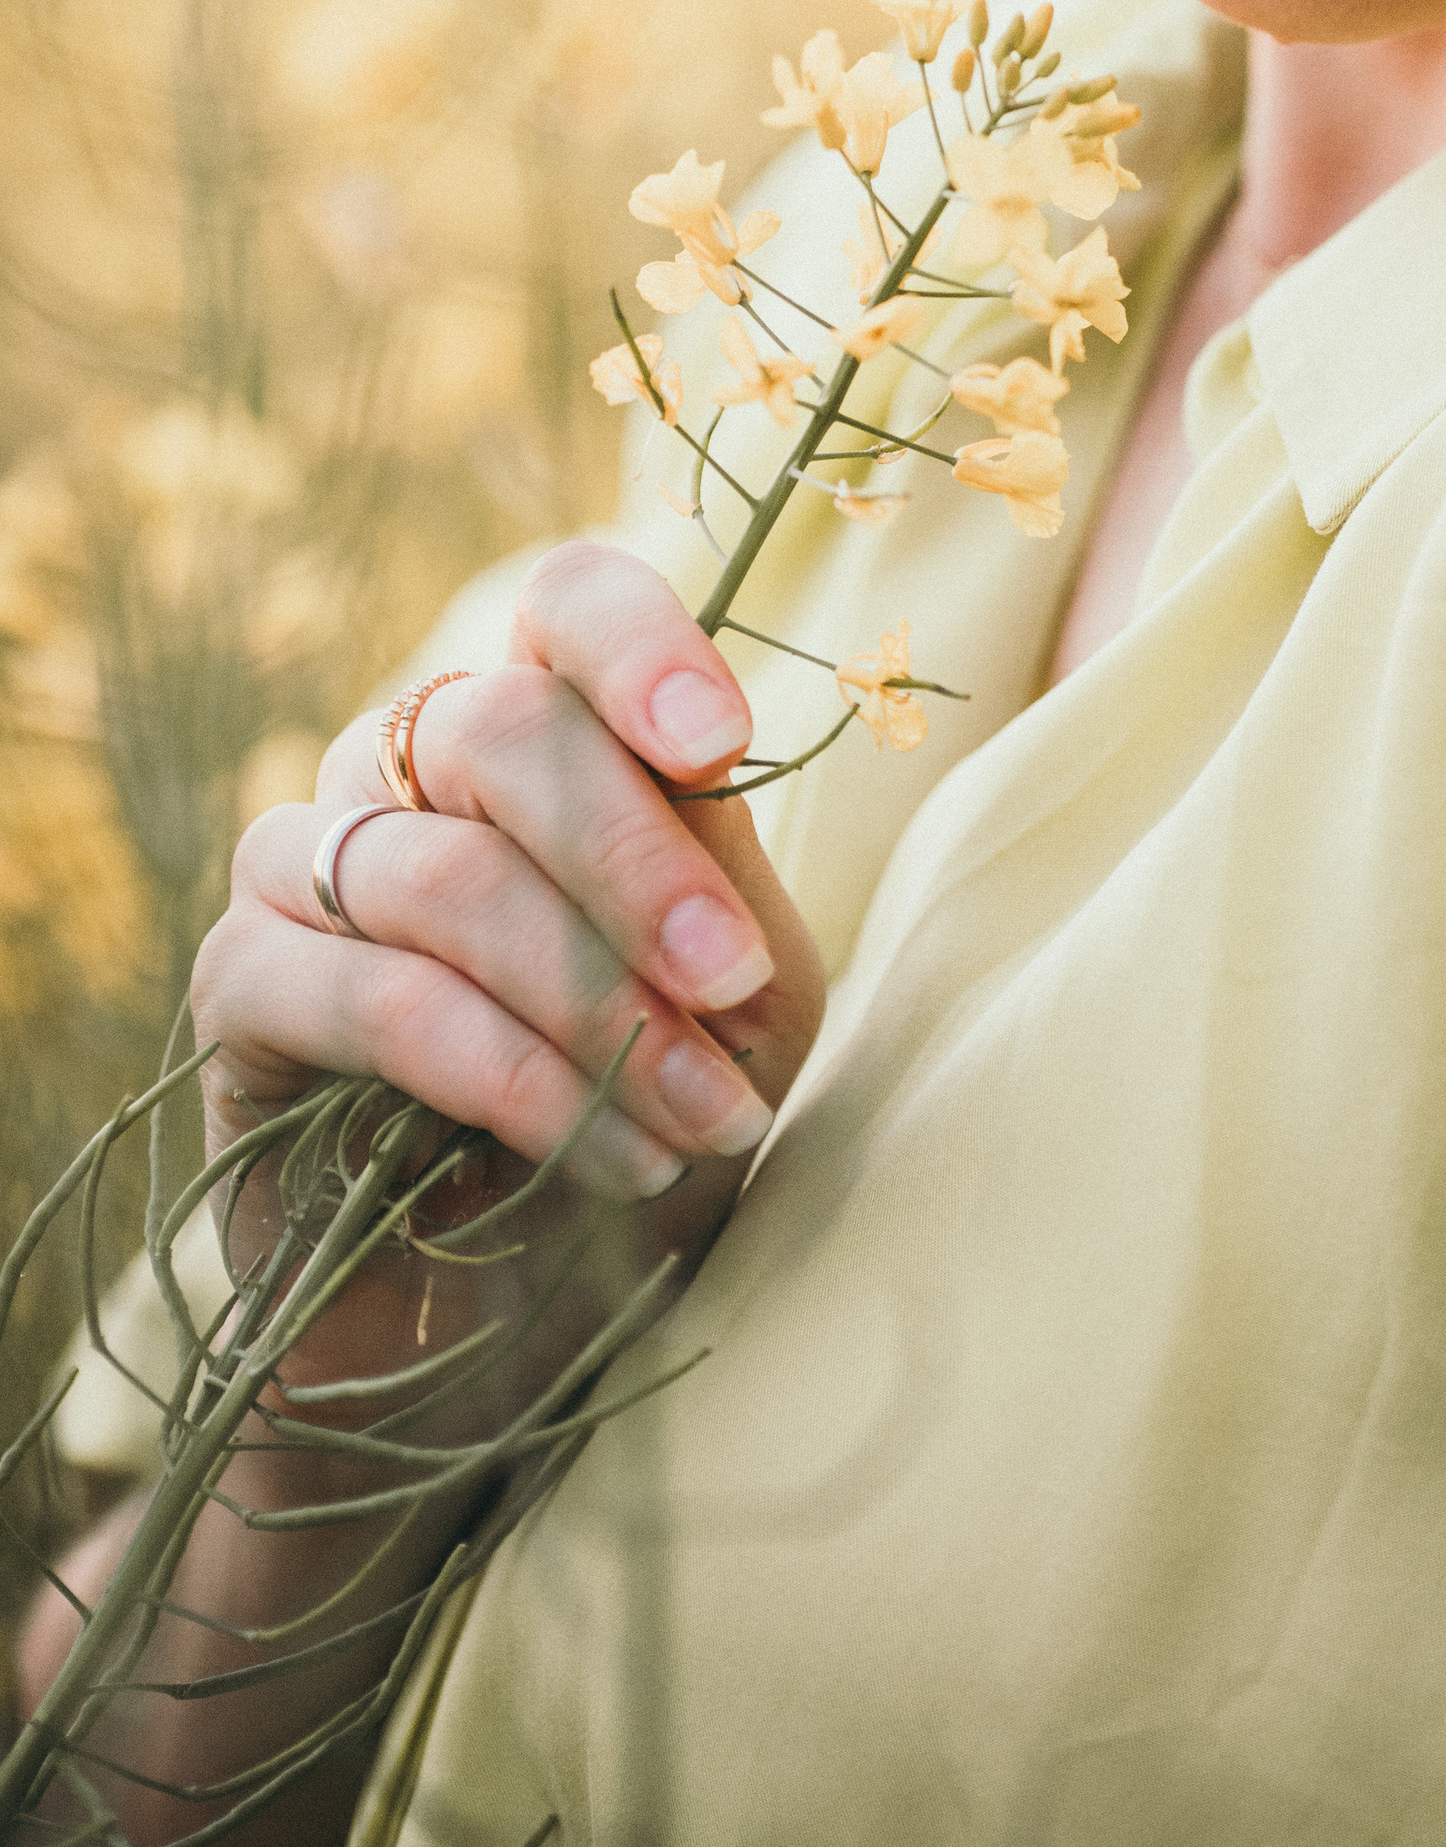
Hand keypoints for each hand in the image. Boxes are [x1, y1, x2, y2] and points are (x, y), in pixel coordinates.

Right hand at [194, 540, 827, 1210]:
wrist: (540, 1305)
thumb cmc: (653, 1104)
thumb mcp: (743, 991)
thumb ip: (723, 875)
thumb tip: (705, 773)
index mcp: (536, 720)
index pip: (565, 603)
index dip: (637, 646)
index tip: (719, 741)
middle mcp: (403, 760)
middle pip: (503, 730)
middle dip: (637, 863)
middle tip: (734, 983)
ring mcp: (302, 861)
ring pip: (444, 876)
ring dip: (591, 1001)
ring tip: (701, 1117)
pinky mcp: (239, 986)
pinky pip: (376, 999)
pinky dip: (506, 1075)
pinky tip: (600, 1151)